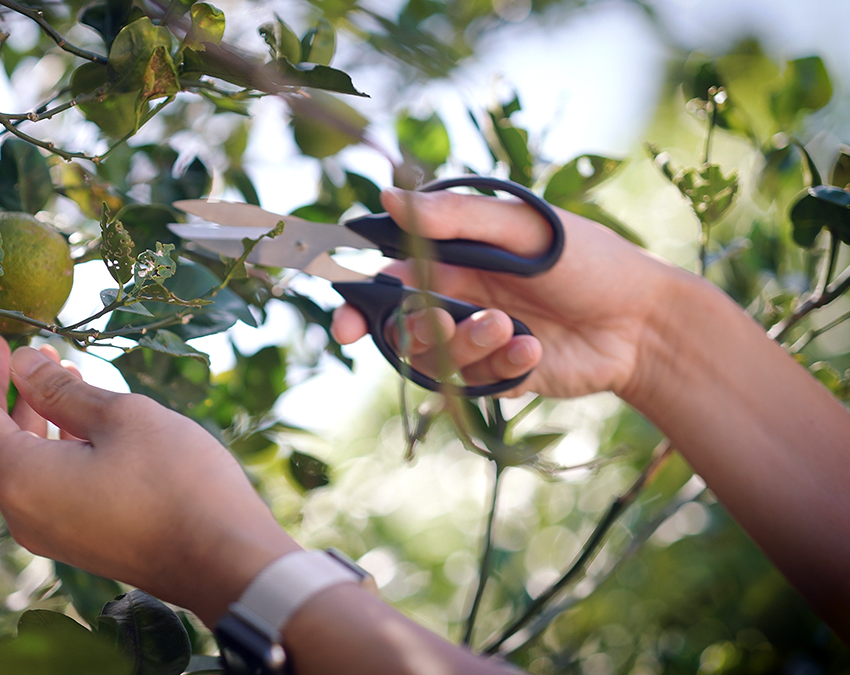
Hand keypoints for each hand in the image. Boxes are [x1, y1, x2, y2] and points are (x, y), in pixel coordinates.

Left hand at [0, 329, 299, 622]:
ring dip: (24, 411)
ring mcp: (49, 530)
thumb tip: (22, 365)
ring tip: (49, 365)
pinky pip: (40, 480)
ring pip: (16, 460)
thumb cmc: (177, 482)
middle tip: (0, 341)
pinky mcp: (76, 536)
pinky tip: (76, 412)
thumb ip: (61, 390)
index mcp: (21, 479)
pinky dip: (46, 439)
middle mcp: (22, 511)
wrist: (225, 561)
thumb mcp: (121, 418)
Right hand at [333, 187, 687, 398]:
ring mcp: (477, 338)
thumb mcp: (522, 228)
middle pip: (401, 322)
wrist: (644, 321)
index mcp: (454, 256)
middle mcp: (458, 297)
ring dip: (465, 344)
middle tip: (425, 325)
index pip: (388, 275)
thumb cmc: (587, 260)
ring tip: (509, 328)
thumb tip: (387, 198)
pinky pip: (476, 380)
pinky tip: (535, 350)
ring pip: (436, 355)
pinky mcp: (499, 375)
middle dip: (404, 328)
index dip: (358, 299)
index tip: (346, 322)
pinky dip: (502, 365)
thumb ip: (453, 217)